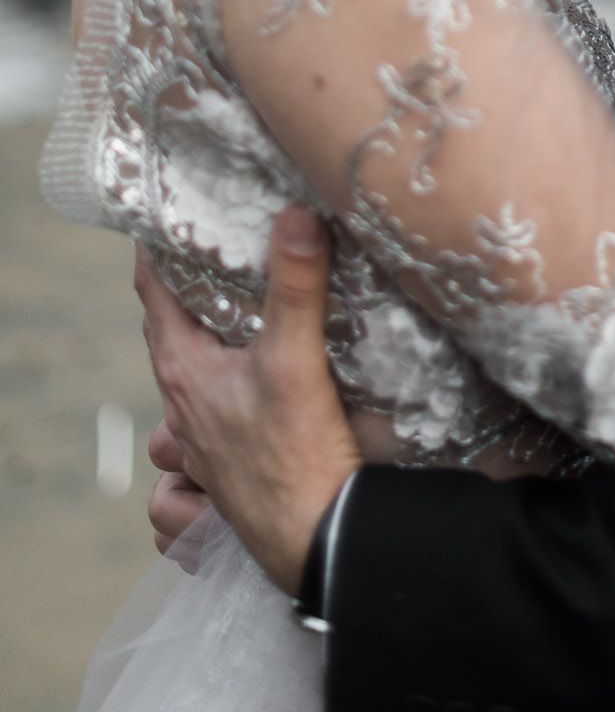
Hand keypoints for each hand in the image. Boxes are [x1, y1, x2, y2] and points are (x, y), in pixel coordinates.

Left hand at [135, 205, 360, 596]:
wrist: (317, 542)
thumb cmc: (296, 456)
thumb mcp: (298, 358)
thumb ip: (296, 286)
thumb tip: (297, 216)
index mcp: (186, 375)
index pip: (154, 299)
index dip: (154, 258)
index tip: (162, 223)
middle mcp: (181, 415)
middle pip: (165, 345)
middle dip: (180, 309)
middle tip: (206, 274)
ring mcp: (197, 456)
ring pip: (171, 408)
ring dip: (189, 379)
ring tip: (222, 359)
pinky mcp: (219, 489)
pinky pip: (182, 471)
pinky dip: (190, 454)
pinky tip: (221, 444)